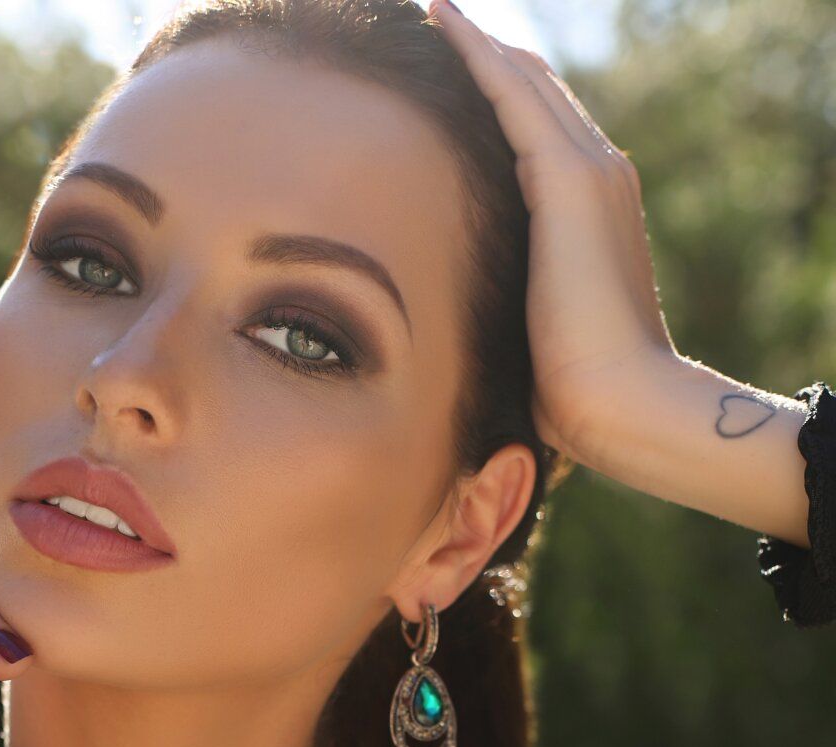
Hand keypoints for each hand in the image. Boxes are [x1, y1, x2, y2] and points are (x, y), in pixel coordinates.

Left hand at [429, 1, 675, 465]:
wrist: (621, 402)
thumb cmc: (573, 392)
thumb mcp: (533, 331)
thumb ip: (512, 304)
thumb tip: (465, 325)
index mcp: (588, 211)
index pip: (539, 131)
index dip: (495, 95)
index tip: (445, 74)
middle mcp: (599, 176)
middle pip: (534, 92)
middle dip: (484, 57)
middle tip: (431, 23)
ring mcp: (591, 172)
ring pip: (524, 82)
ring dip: (476, 44)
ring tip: (432, 12)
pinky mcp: (570, 180)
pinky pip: (513, 95)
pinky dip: (477, 56)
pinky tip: (443, 25)